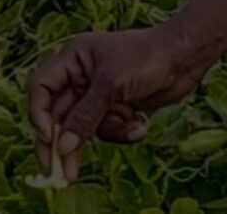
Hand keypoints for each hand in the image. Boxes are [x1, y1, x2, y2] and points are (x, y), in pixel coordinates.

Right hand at [26, 24, 205, 182]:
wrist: (187, 56)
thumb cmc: (148, 57)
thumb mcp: (112, 85)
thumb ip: (85, 116)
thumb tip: (63, 147)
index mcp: (73, 59)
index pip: (40, 88)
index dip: (38, 113)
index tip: (46, 137)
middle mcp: (82, 77)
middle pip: (59, 115)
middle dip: (66, 141)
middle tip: (63, 170)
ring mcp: (100, 93)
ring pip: (86, 127)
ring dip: (108, 132)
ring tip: (132, 126)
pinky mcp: (118, 106)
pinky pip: (108, 129)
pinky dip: (124, 130)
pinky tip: (142, 123)